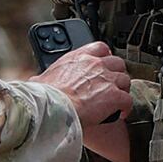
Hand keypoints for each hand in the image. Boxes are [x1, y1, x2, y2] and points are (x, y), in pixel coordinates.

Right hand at [40, 40, 133, 161]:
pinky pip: (128, 100)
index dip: (105, 55)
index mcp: (78, 58)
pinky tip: (121, 113)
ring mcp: (107, 79)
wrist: (54, 108)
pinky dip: (126, 107)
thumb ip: (44, 76)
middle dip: (117, 73)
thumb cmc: (46, 96)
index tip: (105, 62)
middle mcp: (95, 65)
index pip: (100, 47)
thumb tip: (34, 81)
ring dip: (122, 90)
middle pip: (117, 63)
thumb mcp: (41, 79)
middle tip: (113, 83)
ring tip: (117, 99)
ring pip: (125, 80)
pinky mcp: (115, 96)